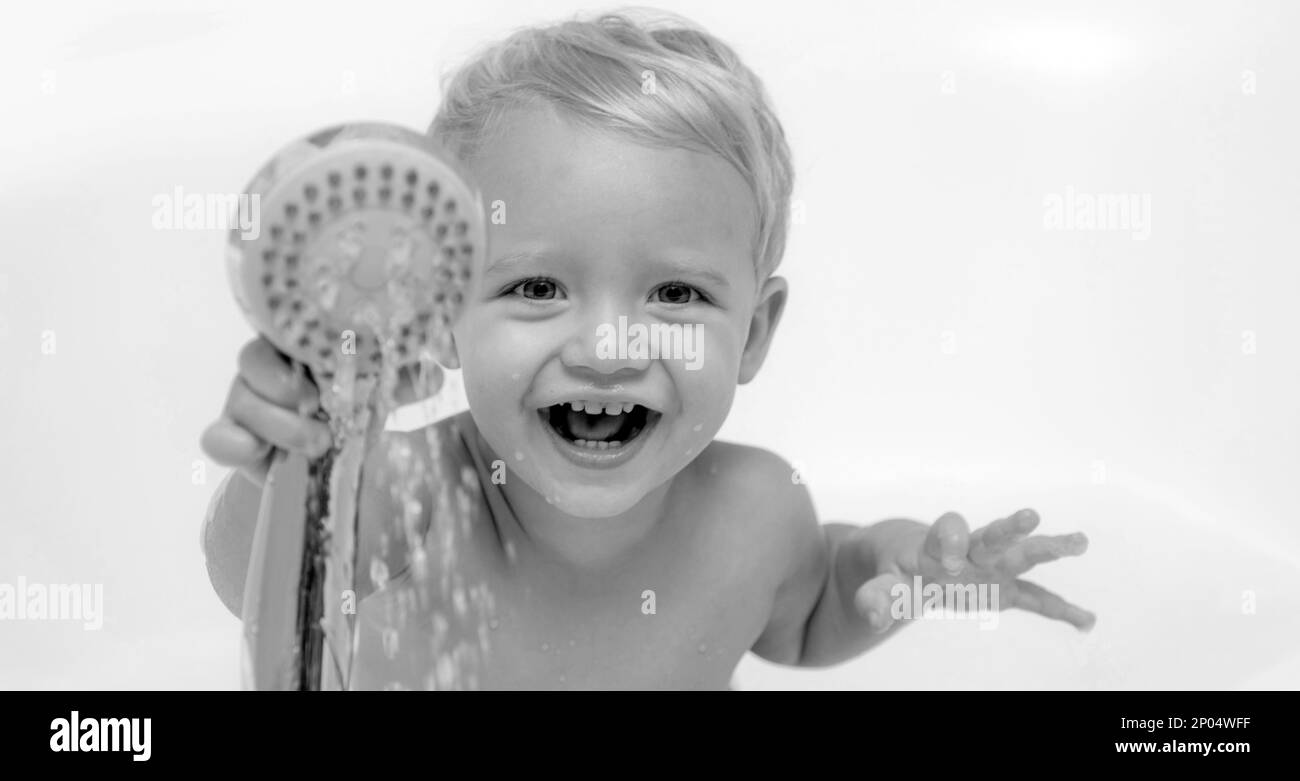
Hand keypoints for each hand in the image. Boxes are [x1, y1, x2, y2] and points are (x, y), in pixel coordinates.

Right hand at [200, 338, 443, 484]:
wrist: (334, 455)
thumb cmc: (357, 404)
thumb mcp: (387, 385)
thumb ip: (409, 370)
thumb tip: (444, 367)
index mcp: (301, 342)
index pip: (283, 323)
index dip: (300, 339)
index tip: (328, 362)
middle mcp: (268, 367)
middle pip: (252, 358)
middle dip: (285, 386)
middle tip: (322, 410)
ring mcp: (247, 403)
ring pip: (238, 399)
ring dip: (278, 423)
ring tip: (319, 442)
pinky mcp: (238, 440)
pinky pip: (215, 437)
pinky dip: (231, 444)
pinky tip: (255, 452)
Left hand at [852, 509, 1094, 631]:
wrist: (909, 557)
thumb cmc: (895, 566)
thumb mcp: (881, 581)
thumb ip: (878, 597)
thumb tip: (874, 617)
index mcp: (936, 542)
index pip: (947, 530)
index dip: (951, 541)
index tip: (953, 559)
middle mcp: (970, 549)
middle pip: (992, 533)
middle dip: (1009, 527)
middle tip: (1029, 516)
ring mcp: (991, 568)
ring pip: (1022, 555)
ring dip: (1050, 548)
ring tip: (1081, 541)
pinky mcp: (1003, 588)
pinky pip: (1034, 599)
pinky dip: (1059, 610)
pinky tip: (1087, 621)